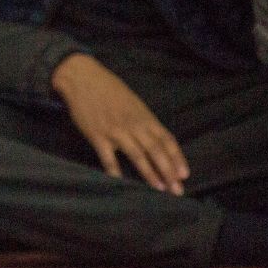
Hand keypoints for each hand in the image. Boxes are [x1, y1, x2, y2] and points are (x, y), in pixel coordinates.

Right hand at [52, 53, 188, 194]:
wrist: (82, 78)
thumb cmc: (109, 88)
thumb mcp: (133, 101)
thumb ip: (144, 120)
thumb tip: (155, 139)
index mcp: (144, 116)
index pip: (166, 139)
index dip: (177, 158)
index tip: (184, 174)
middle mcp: (134, 125)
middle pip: (156, 151)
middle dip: (169, 171)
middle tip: (178, 189)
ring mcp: (116, 131)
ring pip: (137, 156)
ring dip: (150, 174)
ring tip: (159, 188)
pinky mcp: (97, 136)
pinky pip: (108, 158)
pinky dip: (115, 171)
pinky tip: (121, 182)